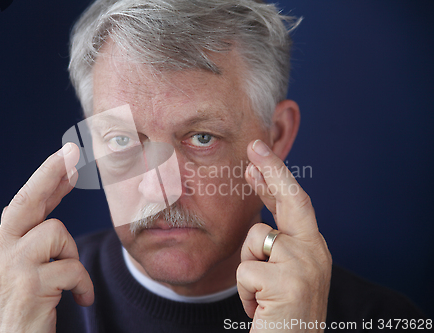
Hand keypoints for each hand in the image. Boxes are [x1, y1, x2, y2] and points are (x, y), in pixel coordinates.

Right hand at [0, 143, 93, 332]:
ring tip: (69, 283)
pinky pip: (72, 267)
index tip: (67, 156)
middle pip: (27, 200)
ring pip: (58, 232)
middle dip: (50, 172)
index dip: (48, 179)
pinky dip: (83, 284)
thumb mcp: (17, 274)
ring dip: (72, 256)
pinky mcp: (28, 285)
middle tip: (71, 150)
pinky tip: (80, 299)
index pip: (25, 204)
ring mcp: (10, 266)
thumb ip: (31, 245)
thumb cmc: (18, 312)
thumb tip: (49, 214)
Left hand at [237, 139, 331, 331]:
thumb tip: (257, 219)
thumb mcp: (282, 274)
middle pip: (292, 199)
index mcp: (313, 248)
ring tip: (262, 297)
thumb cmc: (283, 314)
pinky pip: (245, 270)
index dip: (275, 178)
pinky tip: (260, 309)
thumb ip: (274, 246)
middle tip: (255, 145)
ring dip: (247, 270)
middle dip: (273, 168)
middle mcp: (315, 251)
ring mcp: (304, 265)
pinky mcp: (288, 282)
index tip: (257, 156)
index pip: (294, 204)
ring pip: (253, 241)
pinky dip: (245, 293)